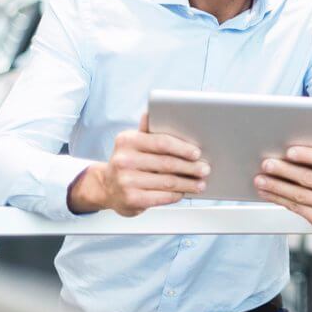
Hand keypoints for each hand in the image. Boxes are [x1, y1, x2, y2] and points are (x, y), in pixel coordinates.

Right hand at [67, 113, 209, 215]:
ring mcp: (126, 181)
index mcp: (127, 140)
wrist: (107, 187)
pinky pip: (161, 197)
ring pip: (167, 182)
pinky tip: (184, 192)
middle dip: (190, 167)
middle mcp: (124, 160)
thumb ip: (146, 129)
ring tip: (200, 183)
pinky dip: (176, 195)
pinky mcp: (131, 200)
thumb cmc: (127, 162)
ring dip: (188, 183)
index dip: (182, 148)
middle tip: (205, 169)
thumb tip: (152, 112)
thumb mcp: (133, 142)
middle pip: (167, 164)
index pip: (161, 142)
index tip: (197, 153)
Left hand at [253, 136, 311, 232]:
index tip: (289, 152)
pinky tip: (268, 193)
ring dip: (276, 187)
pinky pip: (298, 209)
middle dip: (285, 171)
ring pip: (300, 195)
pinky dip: (279, 199)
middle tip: (267, 164)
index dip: (308, 155)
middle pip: (310, 179)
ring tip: (261, 179)